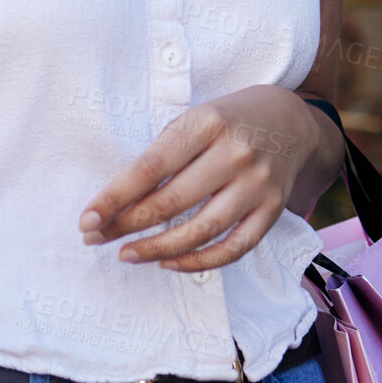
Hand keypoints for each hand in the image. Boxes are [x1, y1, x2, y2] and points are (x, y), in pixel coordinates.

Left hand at [77, 85, 322, 271]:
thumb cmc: (227, 120)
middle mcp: (235, 154)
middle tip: (95, 238)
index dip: (115, 196)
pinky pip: (235, 247)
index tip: (87, 218)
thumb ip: (163, 154)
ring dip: (158, 249)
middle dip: (127, 225)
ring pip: (202, 229)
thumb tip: (118, 201)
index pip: (151, 167)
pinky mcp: (274, 210)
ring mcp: (258, 185)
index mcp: (206, 123)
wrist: (294, 121)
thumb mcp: (193, 118)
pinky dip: (200, 261)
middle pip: (172, 201)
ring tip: (126, 254)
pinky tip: (169, 263)